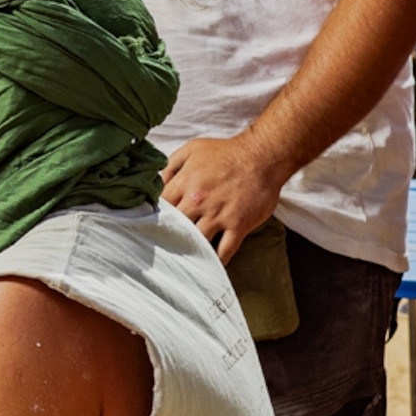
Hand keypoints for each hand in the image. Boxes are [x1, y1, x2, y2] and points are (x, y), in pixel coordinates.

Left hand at [161, 134, 286, 261]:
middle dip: (168, 239)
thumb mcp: (193, 149)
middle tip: (164, 249)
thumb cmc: (227, 152)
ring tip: (184, 261)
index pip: (160, 209)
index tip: (153, 227)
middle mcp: (198, 202)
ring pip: (196, 242)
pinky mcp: (238, 225)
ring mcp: (218, 215)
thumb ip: (170, 165)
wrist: (263, 156)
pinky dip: (216, 261)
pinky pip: (224, 251)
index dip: (155, 219)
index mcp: (184, 184)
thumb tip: (155, 183)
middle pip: (174, 229)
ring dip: (190, 252)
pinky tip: (210, 267)